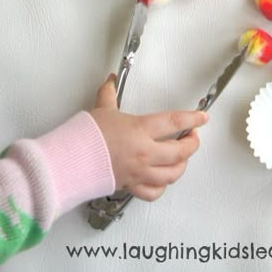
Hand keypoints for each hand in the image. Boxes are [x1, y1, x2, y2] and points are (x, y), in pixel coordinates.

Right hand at [90, 75, 207, 201]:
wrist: (70, 161)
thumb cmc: (85, 137)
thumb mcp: (102, 109)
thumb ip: (109, 93)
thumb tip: (110, 80)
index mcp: (140, 129)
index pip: (175, 121)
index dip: (193, 119)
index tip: (202, 118)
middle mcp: (144, 152)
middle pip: (181, 151)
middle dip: (193, 144)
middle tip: (193, 137)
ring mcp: (140, 171)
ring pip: (172, 173)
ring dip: (182, 165)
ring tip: (182, 157)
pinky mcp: (131, 185)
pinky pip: (154, 191)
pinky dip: (162, 186)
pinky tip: (163, 178)